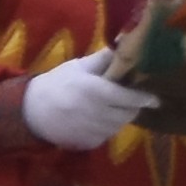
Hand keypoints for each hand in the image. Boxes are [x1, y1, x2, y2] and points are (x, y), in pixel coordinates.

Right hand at [19, 59, 154, 150]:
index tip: (154, 98)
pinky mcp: (87, 144)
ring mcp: (92, 131)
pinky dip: (107, 128)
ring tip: (108, 107)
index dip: (144, 98)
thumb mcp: (79, 66)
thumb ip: (104, 58)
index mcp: (95, 91)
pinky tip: (95, 119)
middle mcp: (96, 113)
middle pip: (128, 114)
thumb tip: (126, 41)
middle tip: (127, 99)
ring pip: (119, 126)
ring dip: (120, 117)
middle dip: (132, 107)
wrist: (31, 111)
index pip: (129, 98)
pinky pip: (106, 136)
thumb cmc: (57, 84)